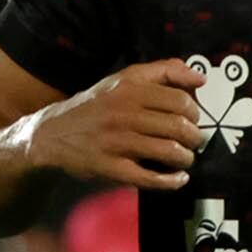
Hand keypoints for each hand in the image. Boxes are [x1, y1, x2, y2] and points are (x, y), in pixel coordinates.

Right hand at [31, 60, 207, 190]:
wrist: (52, 134)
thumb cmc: (96, 106)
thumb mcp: (123, 79)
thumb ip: (163, 72)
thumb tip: (200, 78)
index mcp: (130, 88)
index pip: (180, 100)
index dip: (194, 112)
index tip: (192, 119)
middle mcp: (123, 113)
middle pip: (178, 126)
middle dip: (194, 137)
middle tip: (193, 141)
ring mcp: (117, 141)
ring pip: (169, 151)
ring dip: (186, 158)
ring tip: (185, 158)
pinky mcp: (111, 167)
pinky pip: (150, 177)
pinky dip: (171, 180)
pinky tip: (178, 178)